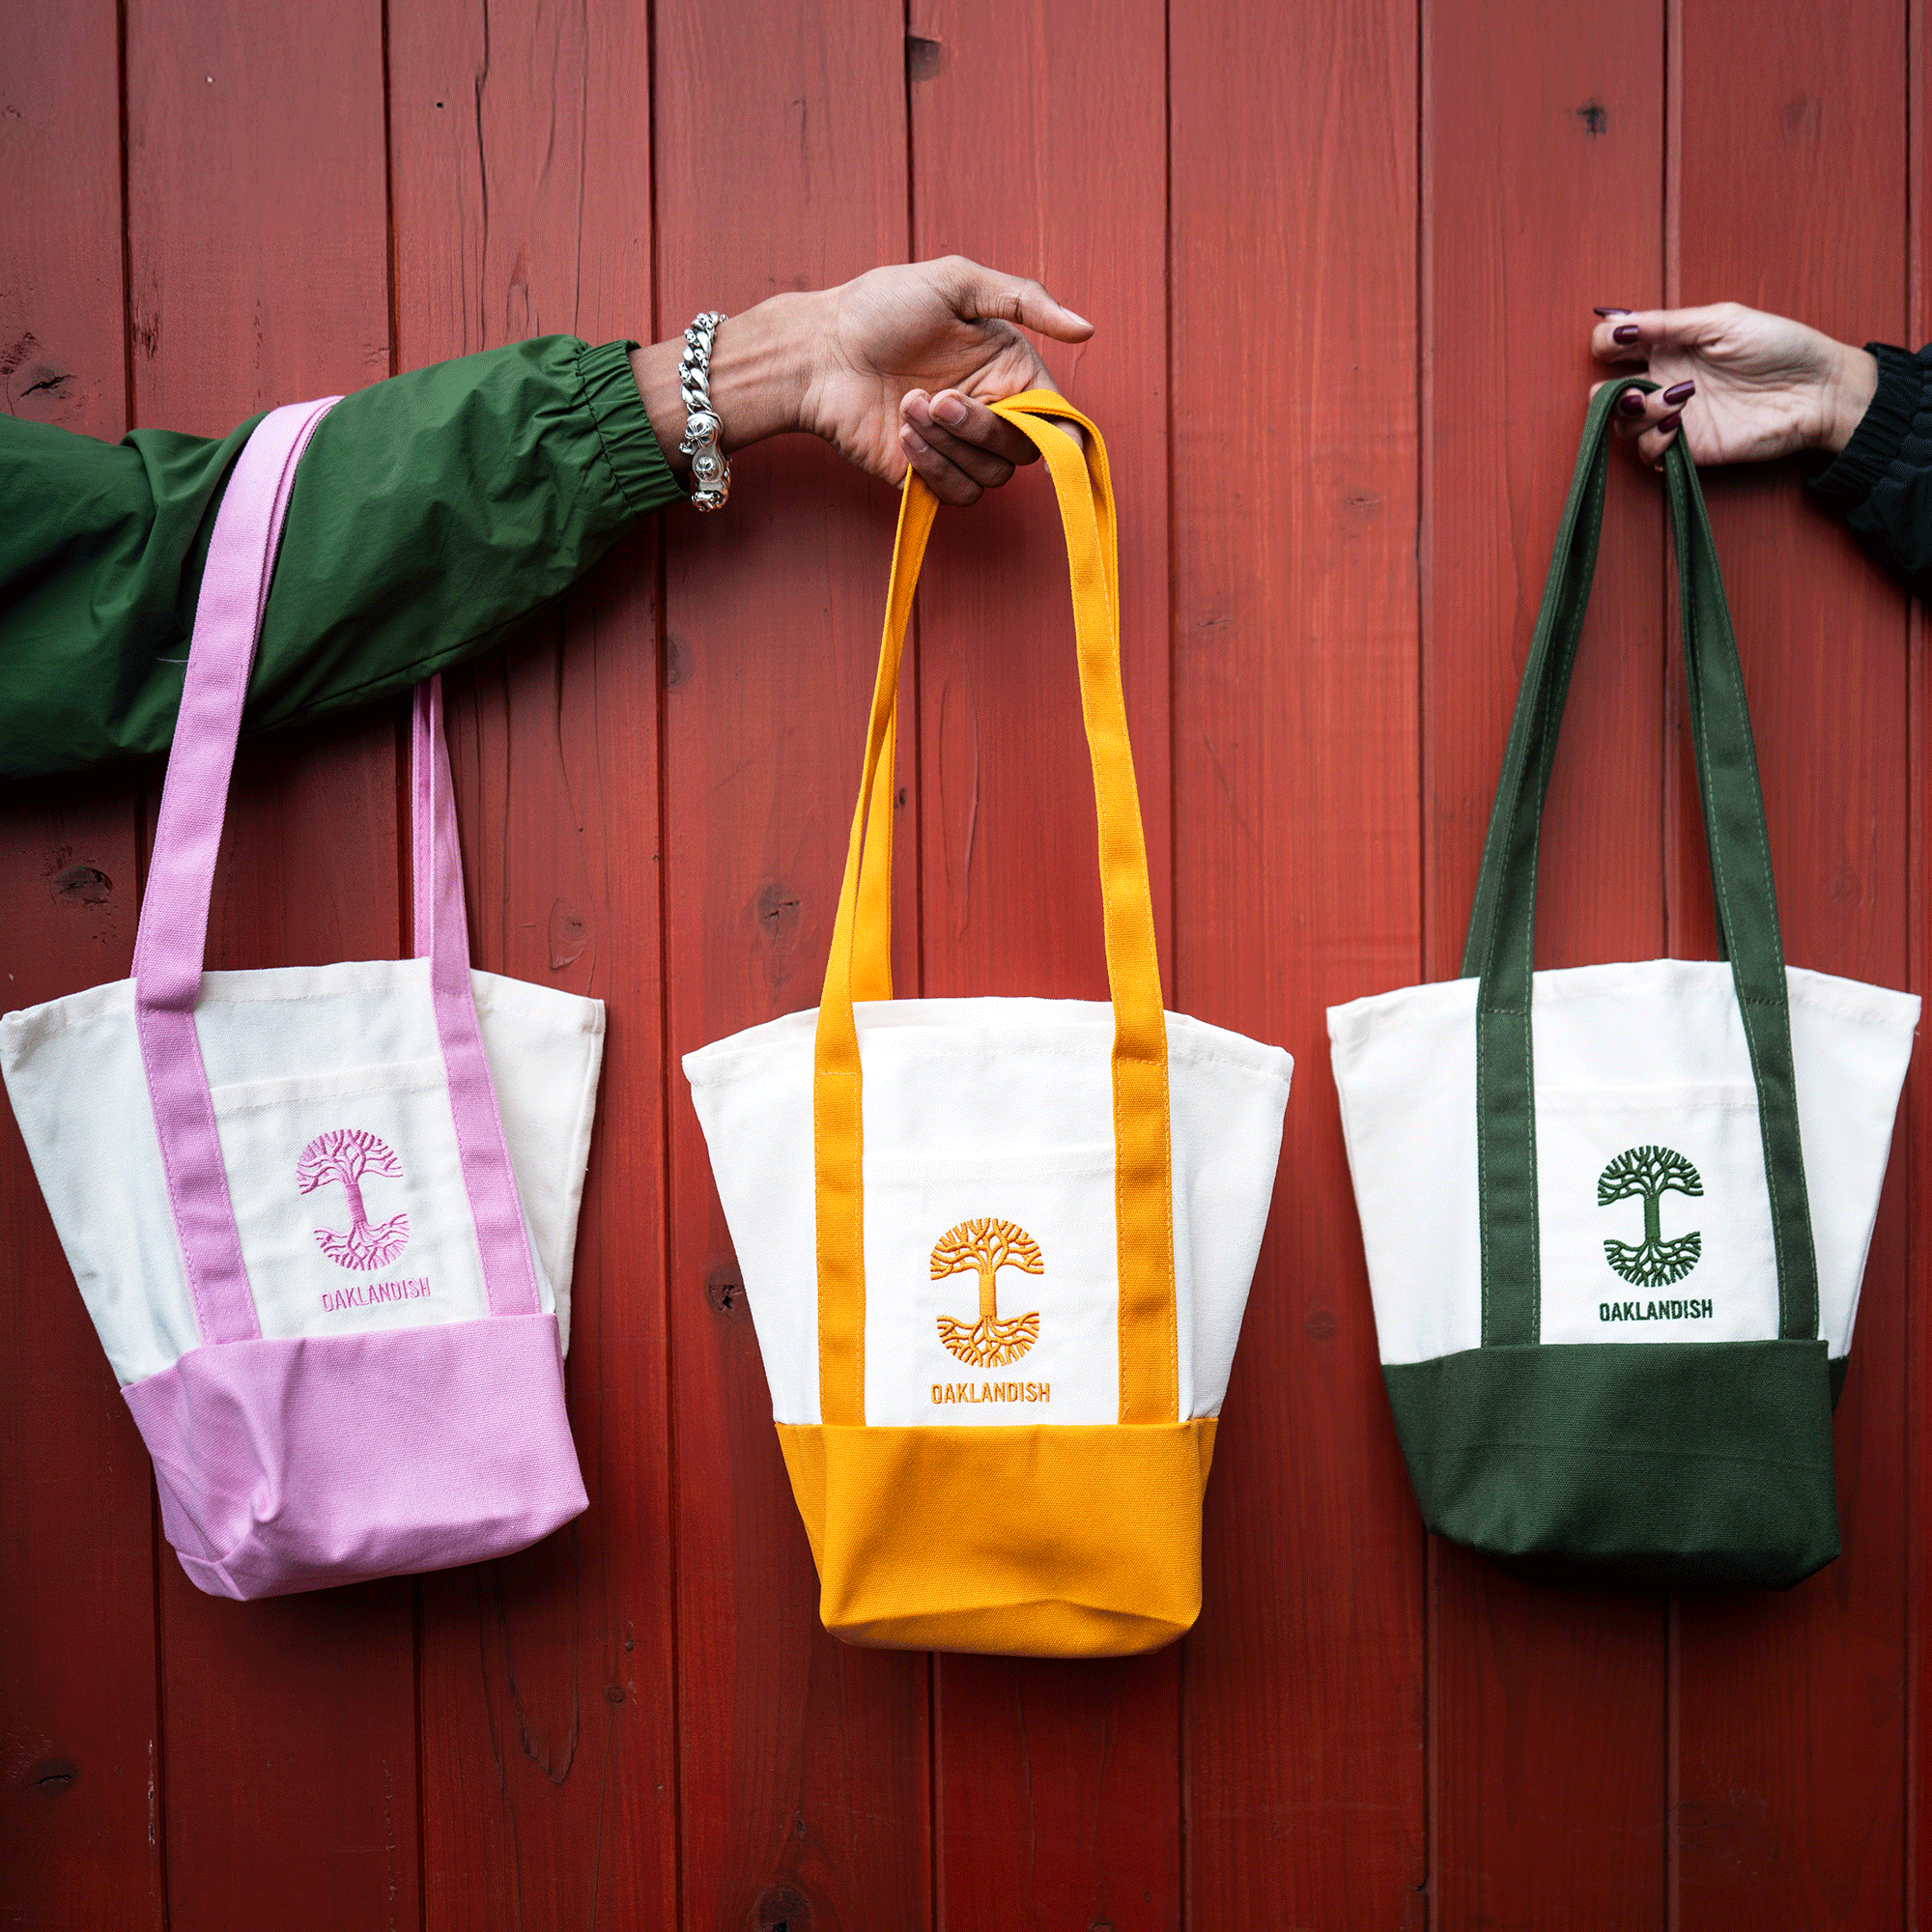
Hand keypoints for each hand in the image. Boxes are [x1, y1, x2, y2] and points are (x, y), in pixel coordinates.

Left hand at [632, 257, 1093, 507]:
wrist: (818, 352)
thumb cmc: (879, 307)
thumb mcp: (955, 282)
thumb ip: (1024, 300)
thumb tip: (1087, 329)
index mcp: (1006, 369)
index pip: (1054, 417)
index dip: (1062, 433)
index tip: (1057, 437)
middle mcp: (988, 411)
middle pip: (1022, 451)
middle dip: (983, 428)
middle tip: (939, 398)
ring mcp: (957, 448)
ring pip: (990, 478)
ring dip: (949, 445)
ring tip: (909, 404)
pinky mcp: (927, 476)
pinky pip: (956, 493)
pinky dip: (932, 466)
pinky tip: (902, 433)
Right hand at [1588, 302, 1878, 468]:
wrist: (1816, 391)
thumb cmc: (1780, 347)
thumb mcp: (1723, 320)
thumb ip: (1667, 323)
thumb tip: (1618, 323)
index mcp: (1667, 345)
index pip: (1610, 345)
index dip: (1605, 342)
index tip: (1624, 341)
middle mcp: (1662, 380)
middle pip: (1604, 393)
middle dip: (1610, 392)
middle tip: (1639, 387)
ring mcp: (1671, 417)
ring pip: (1621, 425)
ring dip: (1638, 413)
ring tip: (1676, 401)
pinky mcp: (1685, 448)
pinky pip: (1645, 453)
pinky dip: (1653, 441)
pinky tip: (1679, 424)